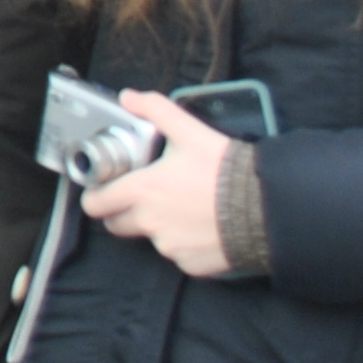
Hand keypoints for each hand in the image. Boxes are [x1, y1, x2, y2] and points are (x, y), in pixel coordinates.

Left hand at [78, 91, 235, 278]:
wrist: (266, 207)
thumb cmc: (226, 170)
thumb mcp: (189, 131)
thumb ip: (155, 110)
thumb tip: (129, 97)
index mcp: (142, 192)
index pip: (95, 204)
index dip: (96, 196)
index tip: (104, 190)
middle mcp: (151, 224)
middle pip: (117, 225)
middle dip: (122, 212)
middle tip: (142, 197)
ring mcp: (171, 247)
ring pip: (151, 239)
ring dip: (158, 226)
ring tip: (184, 207)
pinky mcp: (192, 264)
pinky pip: (179, 255)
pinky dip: (185, 243)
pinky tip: (202, 226)